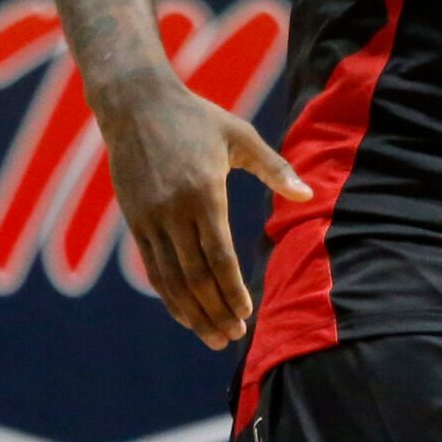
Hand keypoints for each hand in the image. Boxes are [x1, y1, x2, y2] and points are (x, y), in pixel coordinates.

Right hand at [94, 73, 310, 348]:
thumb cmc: (197, 117)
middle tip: (232, 337)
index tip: (246, 313)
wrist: (136, 104)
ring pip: (170, 278)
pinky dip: (168, 295)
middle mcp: (173, 211)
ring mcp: (149, 218)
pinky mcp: (134, 220)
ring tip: (212, 336)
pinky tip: (184, 313)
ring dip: (191, 312)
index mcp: (203, 192)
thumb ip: (275, 168)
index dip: (231, 289)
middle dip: (214, 310)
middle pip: (194, 276)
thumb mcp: (241, 135)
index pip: (219, 255)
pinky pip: (152, 267)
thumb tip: (308, 195)